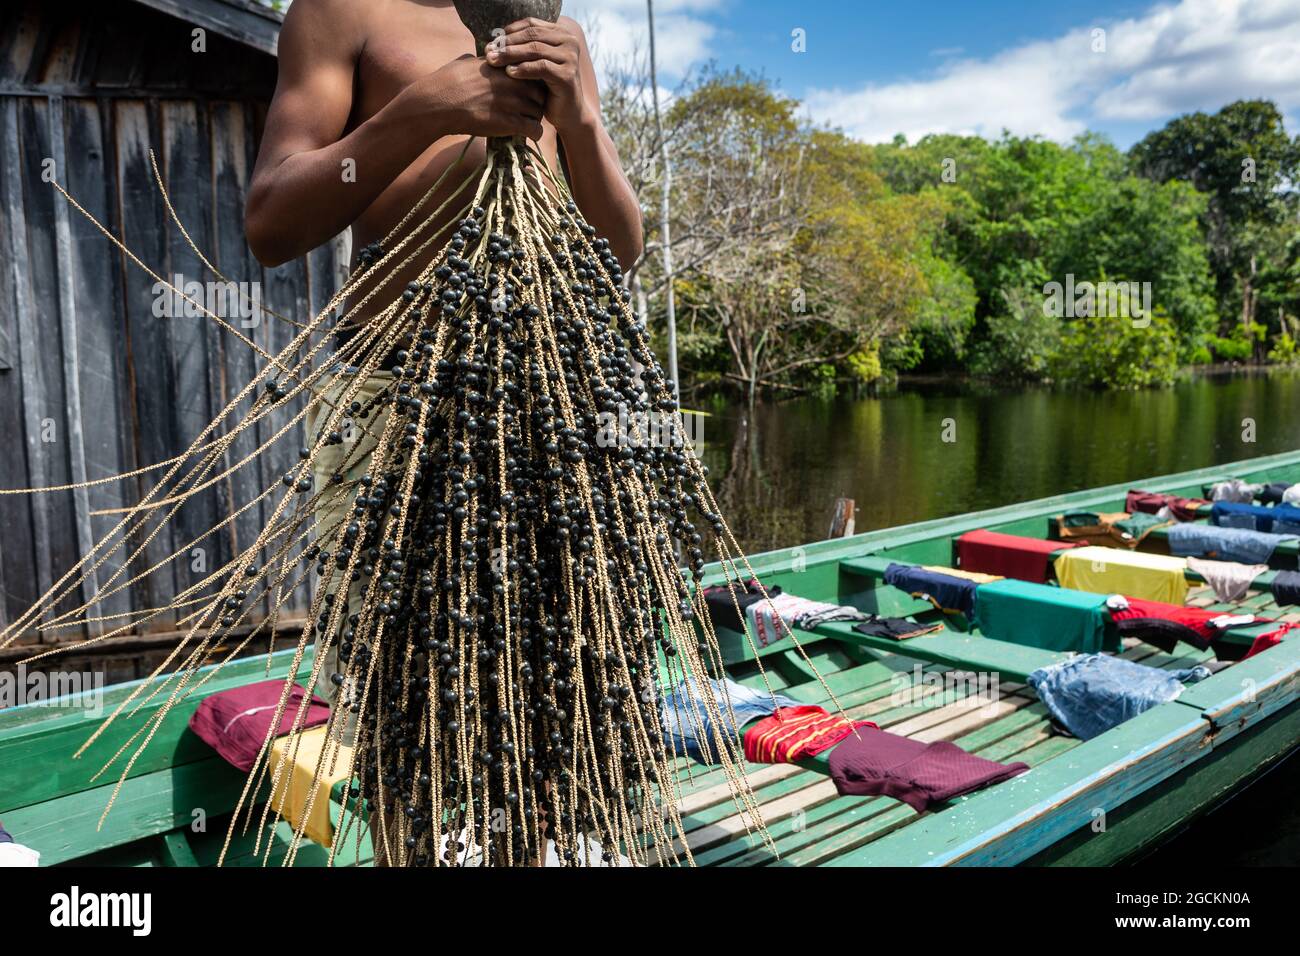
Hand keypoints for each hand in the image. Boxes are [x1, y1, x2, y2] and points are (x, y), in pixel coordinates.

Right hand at [414, 54, 545, 140]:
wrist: (437, 104)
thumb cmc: (445, 83)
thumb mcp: (463, 62)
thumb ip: (477, 61)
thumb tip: (476, 57)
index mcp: (503, 66)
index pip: (531, 71)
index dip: (532, 83)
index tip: (528, 92)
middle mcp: (511, 82)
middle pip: (540, 92)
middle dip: (538, 102)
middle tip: (531, 110)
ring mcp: (511, 102)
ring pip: (539, 111)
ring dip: (536, 118)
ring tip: (529, 123)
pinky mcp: (509, 122)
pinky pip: (534, 129)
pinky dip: (535, 134)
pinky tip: (529, 135)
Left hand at [484, 18, 592, 133]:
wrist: (567, 112)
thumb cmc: (547, 87)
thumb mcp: (535, 63)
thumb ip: (522, 48)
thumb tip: (493, 40)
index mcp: (562, 33)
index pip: (531, 24)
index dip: (510, 32)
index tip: (492, 42)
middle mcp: (569, 41)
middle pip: (532, 35)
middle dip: (507, 43)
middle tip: (488, 52)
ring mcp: (570, 57)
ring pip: (535, 50)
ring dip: (511, 55)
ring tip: (493, 61)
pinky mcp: (568, 75)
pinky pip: (541, 67)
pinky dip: (523, 69)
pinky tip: (508, 72)